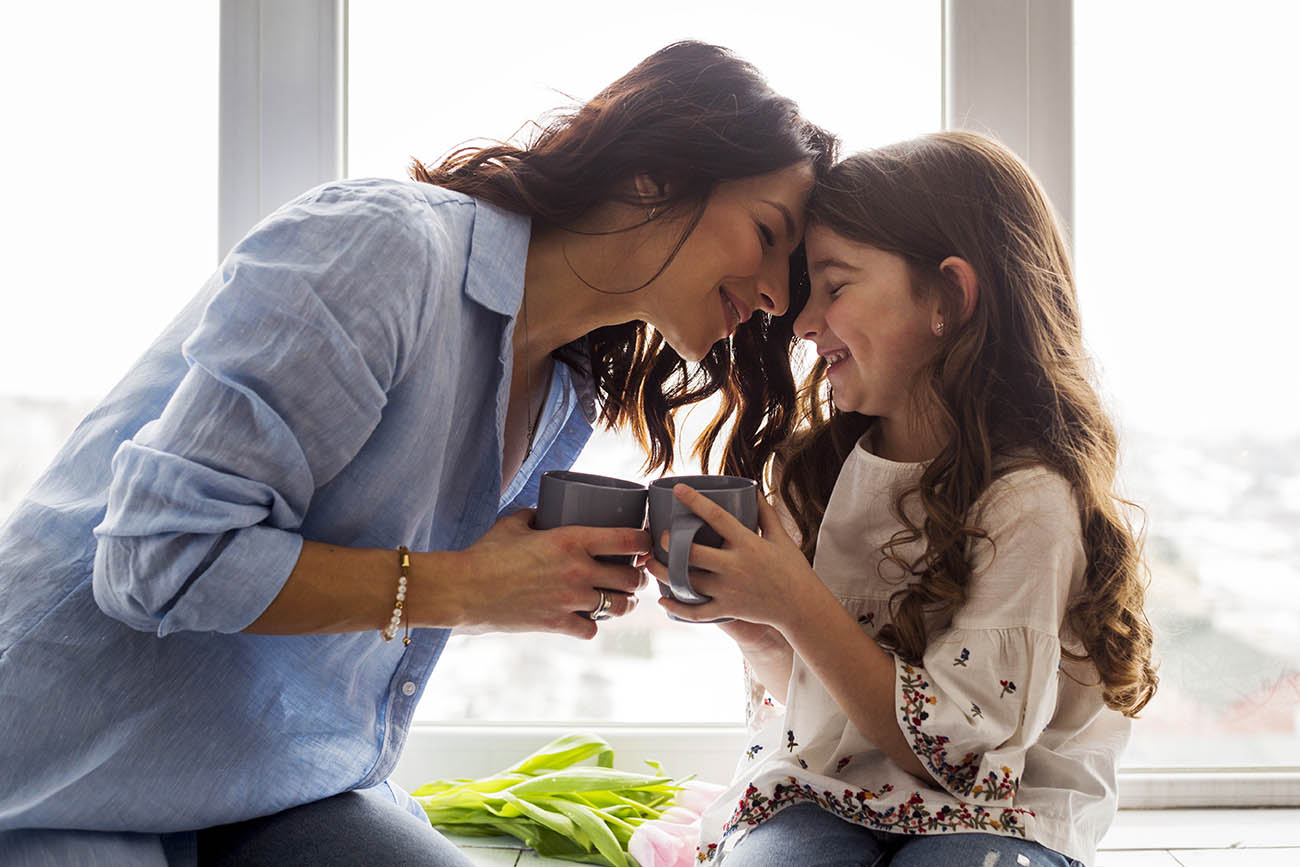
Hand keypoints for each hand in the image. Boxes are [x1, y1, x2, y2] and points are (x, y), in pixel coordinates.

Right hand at [447, 509, 649, 638]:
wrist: (462, 590)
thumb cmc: (485, 553)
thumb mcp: (514, 524)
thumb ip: (535, 516)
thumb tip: (544, 513)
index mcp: (571, 540)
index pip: (629, 540)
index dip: (644, 542)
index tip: (645, 543)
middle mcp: (578, 571)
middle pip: (631, 578)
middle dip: (637, 577)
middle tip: (632, 575)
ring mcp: (570, 600)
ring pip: (620, 606)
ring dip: (623, 603)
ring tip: (619, 600)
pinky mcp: (558, 624)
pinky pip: (592, 629)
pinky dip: (591, 624)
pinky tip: (586, 619)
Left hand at [646, 484, 821, 631]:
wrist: (802, 607)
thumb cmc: (792, 569)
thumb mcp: (781, 537)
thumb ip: (765, 513)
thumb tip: (752, 490)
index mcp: (747, 543)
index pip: (717, 516)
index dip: (695, 501)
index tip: (677, 489)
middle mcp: (735, 566)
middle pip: (692, 552)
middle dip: (670, 542)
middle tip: (659, 536)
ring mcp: (729, 589)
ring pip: (687, 581)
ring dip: (664, 572)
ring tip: (648, 563)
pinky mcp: (727, 609)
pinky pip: (696, 611)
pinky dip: (676, 607)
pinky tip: (663, 600)